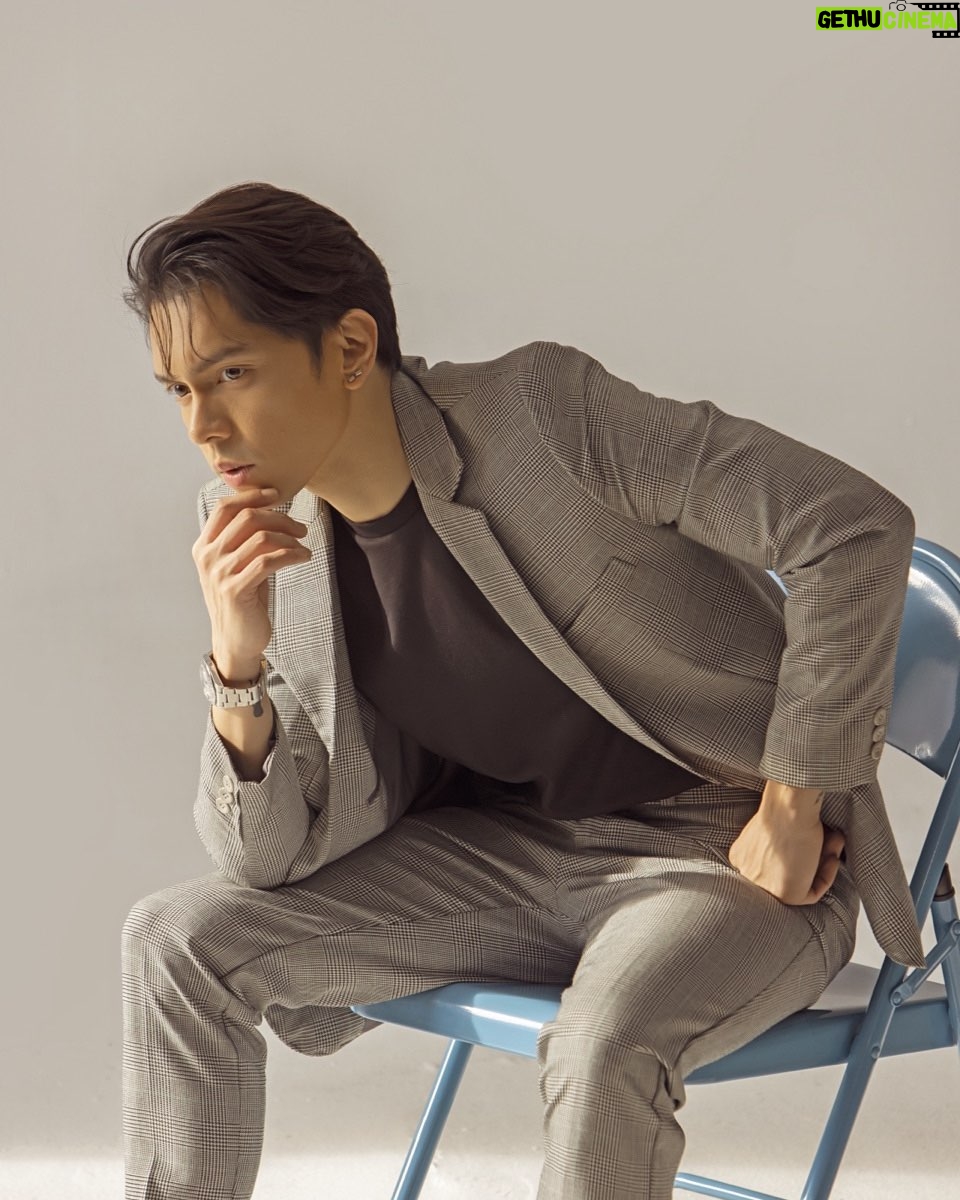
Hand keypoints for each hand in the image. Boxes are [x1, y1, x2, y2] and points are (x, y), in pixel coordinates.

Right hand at [192, 487, 311, 678]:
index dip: (252, 496)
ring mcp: (220, 574)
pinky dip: (291, 555)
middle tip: (299, 528)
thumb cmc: (242, 599)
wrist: (235, 640)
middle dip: (279, 518)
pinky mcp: (236, 590)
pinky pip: (269, 561)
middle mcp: (208, 557)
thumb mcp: (237, 564)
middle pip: (247, 518)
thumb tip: (270, 509)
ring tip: (303, 546)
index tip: (276, 495)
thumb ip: (244, 539)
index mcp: (204, 547)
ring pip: (261, 538)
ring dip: (290, 539)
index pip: (225, 508)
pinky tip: (304, 557)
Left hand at [727, 781, 844, 904]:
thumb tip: (803, 852)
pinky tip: (832, 857)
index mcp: (742, 856)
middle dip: (812, 858)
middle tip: (830, 840)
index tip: (813, 841)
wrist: (788, 809)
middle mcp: (749, 874)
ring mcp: (765, 887)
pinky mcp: (785, 895)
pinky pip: (811, 893)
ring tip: (834, 841)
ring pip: (799, 882)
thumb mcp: (775, 828)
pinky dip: (826, 876)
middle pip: (785, 874)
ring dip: (823, 863)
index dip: (797, 854)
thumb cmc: (784, 809)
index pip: (770, 866)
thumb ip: (780, 844)